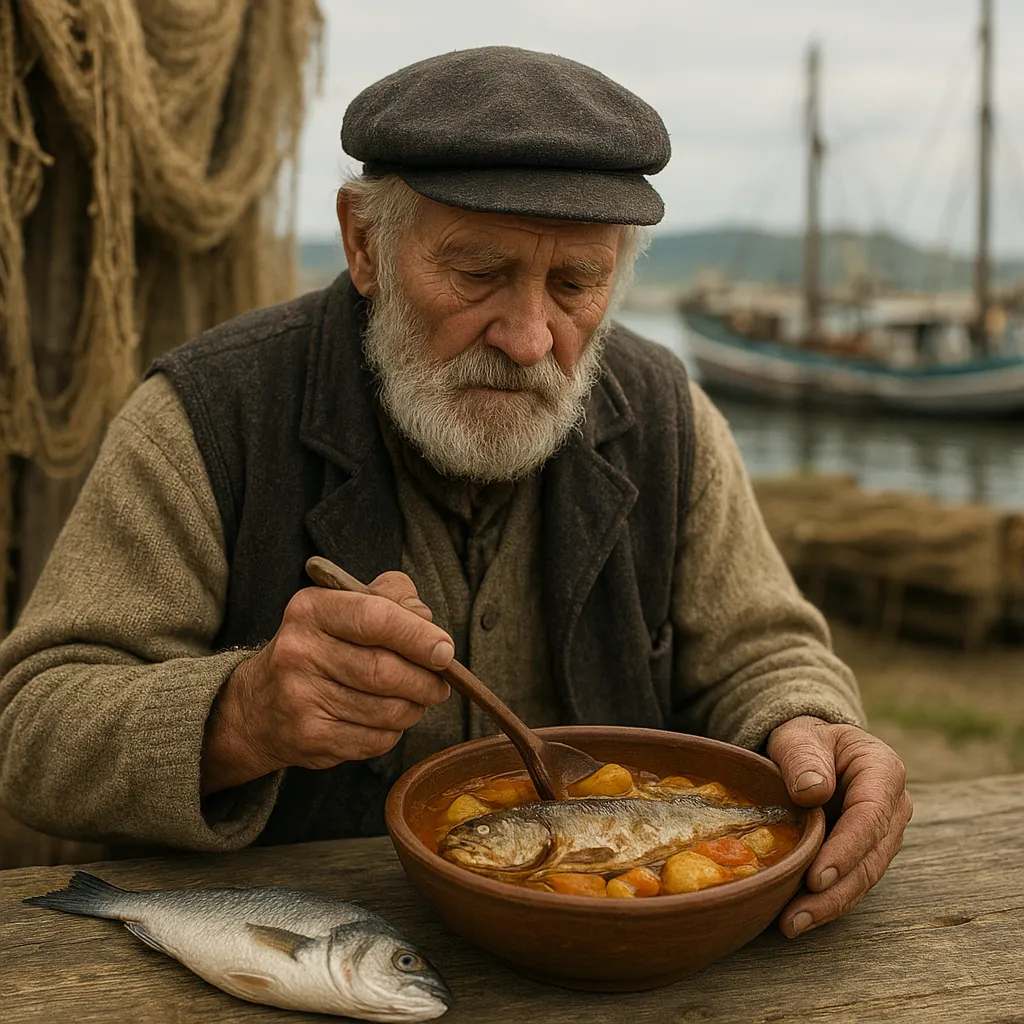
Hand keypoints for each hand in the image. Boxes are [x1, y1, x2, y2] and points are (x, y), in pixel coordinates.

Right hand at [201, 571, 453, 793]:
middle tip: (440, 684)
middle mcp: (299, 651)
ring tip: (417, 700)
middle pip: (385, 671)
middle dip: (426, 681)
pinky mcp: (310, 737)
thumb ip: (391, 599)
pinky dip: (393, 732)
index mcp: (311, 609)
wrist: (257, 705)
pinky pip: (375, 740)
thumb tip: (428, 623)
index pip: (376, 618)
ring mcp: (301, 698)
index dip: (419, 636)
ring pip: (386, 710)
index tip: (445, 651)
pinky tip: (387, 720)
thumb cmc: (318, 647)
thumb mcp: (343, 606)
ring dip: (415, 708)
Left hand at [766, 715, 911, 937]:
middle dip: (835, 891)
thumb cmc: (805, 740)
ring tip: (791, 924)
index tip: (816, 877)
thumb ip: (805, 759)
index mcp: (883, 771)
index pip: (870, 817)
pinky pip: (851, 881)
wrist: (811, 749)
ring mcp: (884, 834)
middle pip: (870, 857)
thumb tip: (813, 792)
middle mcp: (893, 807)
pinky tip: (799, 917)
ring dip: (829, 904)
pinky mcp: (867, 853)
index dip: (845, 851)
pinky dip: (827, 901)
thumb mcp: (799, 737)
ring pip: (863, 877)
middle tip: (795, 916)